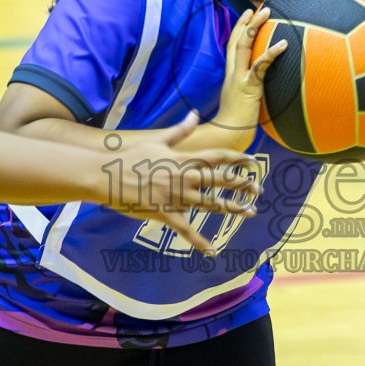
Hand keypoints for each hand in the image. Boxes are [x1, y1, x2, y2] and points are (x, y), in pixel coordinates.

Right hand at [105, 112, 261, 252]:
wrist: (106, 176)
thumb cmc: (131, 158)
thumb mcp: (158, 141)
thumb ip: (180, 130)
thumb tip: (195, 114)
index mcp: (183, 159)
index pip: (218, 157)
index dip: (238, 159)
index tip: (253, 163)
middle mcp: (184, 177)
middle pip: (220, 180)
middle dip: (242, 184)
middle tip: (259, 189)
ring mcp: (175, 196)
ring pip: (211, 203)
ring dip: (233, 208)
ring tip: (251, 212)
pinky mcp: (165, 213)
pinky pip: (186, 230)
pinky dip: (200, 242)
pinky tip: (213, 251)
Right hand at [207, 8, 286, 147]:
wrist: (227, 136)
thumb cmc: (236, 122)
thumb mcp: (244, 100)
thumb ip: (251, 89)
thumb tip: (264, 86)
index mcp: (231, 75)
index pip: (233, 46)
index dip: (239, 29)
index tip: (246, 14)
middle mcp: (233, 73)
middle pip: (236, 41)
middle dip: (246, 23)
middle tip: (257, 8)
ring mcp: (239, 79)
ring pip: (244, 47)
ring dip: (254, 28)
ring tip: (267, 14)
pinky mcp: (248, 87)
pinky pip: (259, 67)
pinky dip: (271, 54)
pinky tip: (283, 45)